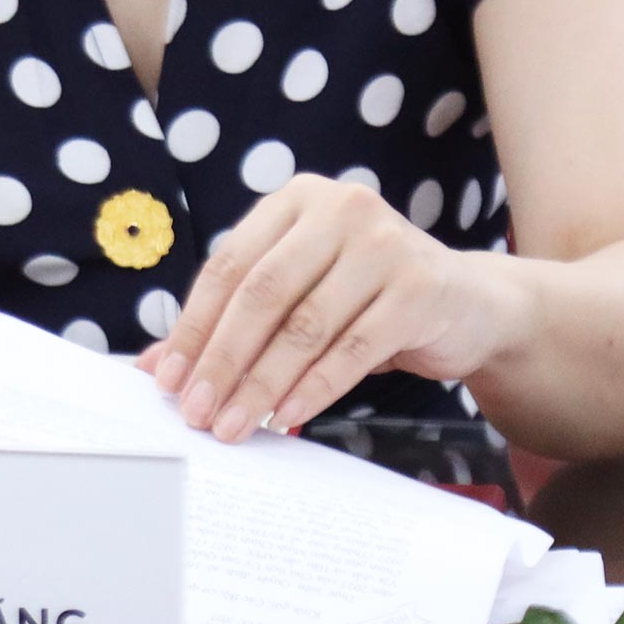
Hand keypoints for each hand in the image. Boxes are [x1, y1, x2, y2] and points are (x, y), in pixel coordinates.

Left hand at [136, 173, 512, 441]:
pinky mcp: (419, 287)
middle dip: (221, 359)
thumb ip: (234, 320)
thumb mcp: (300, 296)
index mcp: (297, 199)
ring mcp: (384, 243)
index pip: (230, 264)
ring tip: (233, 424)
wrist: (468, 303)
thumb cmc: (367, 298)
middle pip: (262, 293)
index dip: (193, 324)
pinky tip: (286, 417)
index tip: (166, 378)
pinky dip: (314, 389)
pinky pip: (353, 348)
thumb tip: (155, 366)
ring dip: (261, 383)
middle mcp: (340, 208)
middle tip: (195, 411)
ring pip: (305, 325)